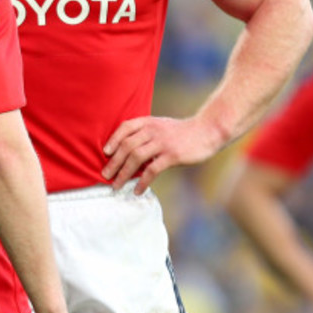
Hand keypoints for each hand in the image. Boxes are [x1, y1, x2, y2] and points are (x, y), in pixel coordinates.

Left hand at [102, 115, 222, 193]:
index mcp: (149, 122)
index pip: (125, 127)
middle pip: (127, 145)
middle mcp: (153, 130)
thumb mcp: (161, 125)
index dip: (113, 140)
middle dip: (114, 162)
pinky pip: (152, 170)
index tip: (105, 152)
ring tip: (116, 185)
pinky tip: (138, 190)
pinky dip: (142, 181)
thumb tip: (127, 151)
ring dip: (123, 173)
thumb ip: (146, 133)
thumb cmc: (181, 132)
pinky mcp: (172, 155)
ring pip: (136, 157)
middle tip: (105, 175)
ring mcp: (163, 142)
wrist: (207, 130)